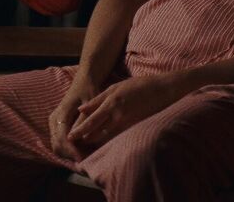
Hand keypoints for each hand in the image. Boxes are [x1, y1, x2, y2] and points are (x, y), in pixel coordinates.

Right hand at [48, 74, 101, 160]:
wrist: (83, 82)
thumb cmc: (88, 91)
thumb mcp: (90, 104)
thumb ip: (84, 121)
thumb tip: (80, 139)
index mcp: (61, 114)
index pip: (62, 139)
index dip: (72, 152)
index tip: (83, 160)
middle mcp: (54, 120)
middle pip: (57, 145)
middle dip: (70, 155)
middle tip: (86, 159)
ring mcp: (53, 123)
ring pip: (56, 146)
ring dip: (69, 153)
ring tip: (85, 154)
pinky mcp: (56, 126)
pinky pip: (59, 142)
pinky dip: (68, 149)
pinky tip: (81, 149)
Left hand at [66, 73, 186, 148]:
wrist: (163, 90)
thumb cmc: (138, 86)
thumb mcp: (115, 87)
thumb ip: (98, 100)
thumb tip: (81, 110)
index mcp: (111, 102)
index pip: (91, 120)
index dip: (80, 129)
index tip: (70, 137)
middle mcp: (117, 114)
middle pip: (97, 130)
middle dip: (85, 138)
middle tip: (74, 145)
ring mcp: (127, 121)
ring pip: (107, 135)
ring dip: (95, 140)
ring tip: (84, 146)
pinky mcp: (135, 126)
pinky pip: (119, 135)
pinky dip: (109, 140)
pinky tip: (103, 143)